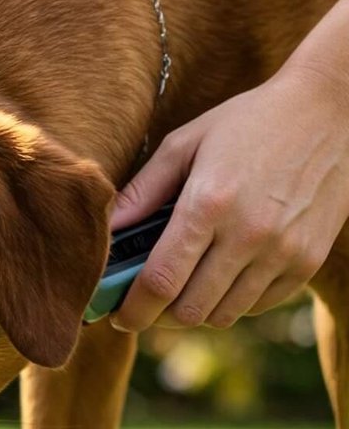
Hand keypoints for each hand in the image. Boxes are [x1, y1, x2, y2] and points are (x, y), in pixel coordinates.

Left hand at [111, 62, 348, 330]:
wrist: (330, 111)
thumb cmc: (247, 123)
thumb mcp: (184, 144)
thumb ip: (140, 193)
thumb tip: (103, 231)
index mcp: (209, 205)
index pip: (160, 281)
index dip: (133, 310)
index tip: (118, 317)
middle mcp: (249, 234)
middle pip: (190, 310)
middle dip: (158, 315)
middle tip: (146, 303)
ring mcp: (284, 251)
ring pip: (224, 315)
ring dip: (196, 311)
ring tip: (183, 288)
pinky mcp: (309, 260)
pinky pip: (259, 306)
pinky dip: (233, 303)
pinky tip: (221, 278)